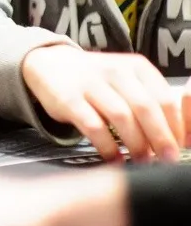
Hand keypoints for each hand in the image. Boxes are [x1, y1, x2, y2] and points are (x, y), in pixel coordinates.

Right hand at [22, 45, 181, 161]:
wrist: (48, 64)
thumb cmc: (96, 79)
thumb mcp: (126, 78)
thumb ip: (150, 99)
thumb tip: (178, 135)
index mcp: (136, 67)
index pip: (164, 98)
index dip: (175, 126)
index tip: (180, 147)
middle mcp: (115, 72)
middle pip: (146, 108)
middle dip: (160, 138)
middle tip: (166, 159)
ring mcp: (90, 84)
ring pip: (122, 117)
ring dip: (136, 144)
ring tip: (141, 161)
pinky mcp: (69, 100)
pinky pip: (94, 127)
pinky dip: (107, 147)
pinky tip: (114, 158)